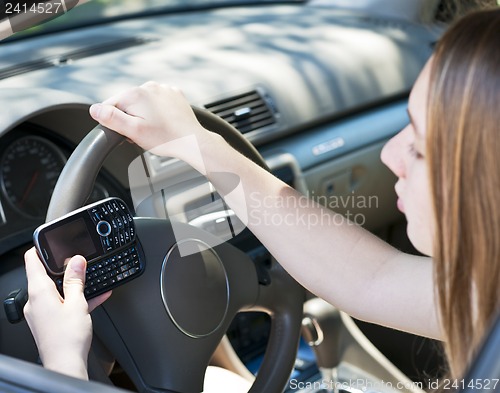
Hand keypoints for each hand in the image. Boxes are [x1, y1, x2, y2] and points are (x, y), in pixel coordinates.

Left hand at [23, 247, 110, 379]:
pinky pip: (62, 303)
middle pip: (45, 274)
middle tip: (80, 261)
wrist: (66, 364)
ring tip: (91, 279)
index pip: (32, 261)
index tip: (52, 241)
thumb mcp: (77, 302)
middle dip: (63, 267)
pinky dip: (76, 298)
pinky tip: (95, 296)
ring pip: (56, 289)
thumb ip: (76, 280)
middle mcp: (35, 301)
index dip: (41, 248)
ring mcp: (41, 312)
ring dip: (73, 284)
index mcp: (38, 292)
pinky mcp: (49, 321)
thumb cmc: (67, 338)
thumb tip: (76, 261)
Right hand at [89, 82, 207, 158]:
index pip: (110, 105)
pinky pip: (158, 102)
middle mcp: (149, 86)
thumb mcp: (133, 131)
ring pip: (143, 103)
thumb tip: (94, 110)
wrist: (192, 140)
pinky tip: (164, 124)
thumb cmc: (166, 138)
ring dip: (144, 115)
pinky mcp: (174, 95)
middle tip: (142, 134)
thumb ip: (111, 119)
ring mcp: (163, 89)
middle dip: (130, 119)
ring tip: (155, 130)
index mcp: (135, 93)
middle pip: (127, 104)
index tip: (127, 133)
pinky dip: (158, 112)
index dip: (115, 122)